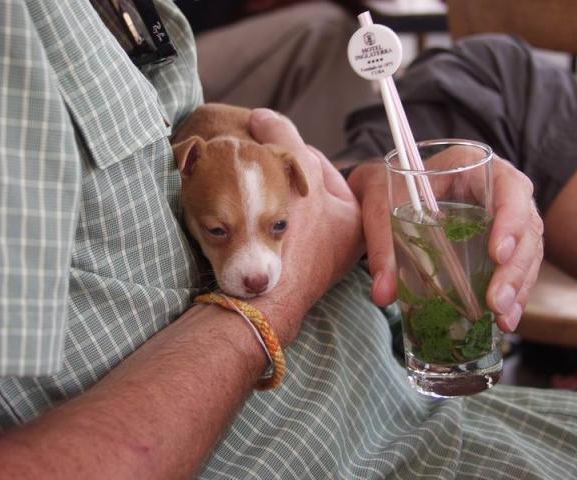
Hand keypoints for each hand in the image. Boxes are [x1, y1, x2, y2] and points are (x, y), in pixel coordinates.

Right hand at [249, 109, 363, 345]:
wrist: (266, 306)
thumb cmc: (294, 242)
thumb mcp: (297, 176)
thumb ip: (285, 137)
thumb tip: (263, 116)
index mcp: (358, 217)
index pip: (320, 166)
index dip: (287, 149)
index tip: (260, 139)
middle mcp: (342, 239)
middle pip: (303, 189)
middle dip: (275, 175)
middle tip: (247, 164)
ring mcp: (317, 257)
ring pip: (286, 210)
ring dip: (265, 196)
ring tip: (242, 186)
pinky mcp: (292, 271)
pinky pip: (275, 232)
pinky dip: (259, 220)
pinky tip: (242, 215)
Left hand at [348, 156, 542, 332]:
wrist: (382, 192)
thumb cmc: (384, 189)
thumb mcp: (379, 209)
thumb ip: (382, 246)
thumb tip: (383, 294)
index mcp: (471, 166)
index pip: (508, 188)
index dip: (510, 220)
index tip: (497, 253)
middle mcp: (496, 189)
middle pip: (524, 226)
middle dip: (514, 268)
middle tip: (497, 302)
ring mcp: (501, 217)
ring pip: (526, 251)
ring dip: (517, 287)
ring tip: (502, 319)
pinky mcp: (497, 242)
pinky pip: (515, 266)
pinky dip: (511, 293)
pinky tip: (504, 319)